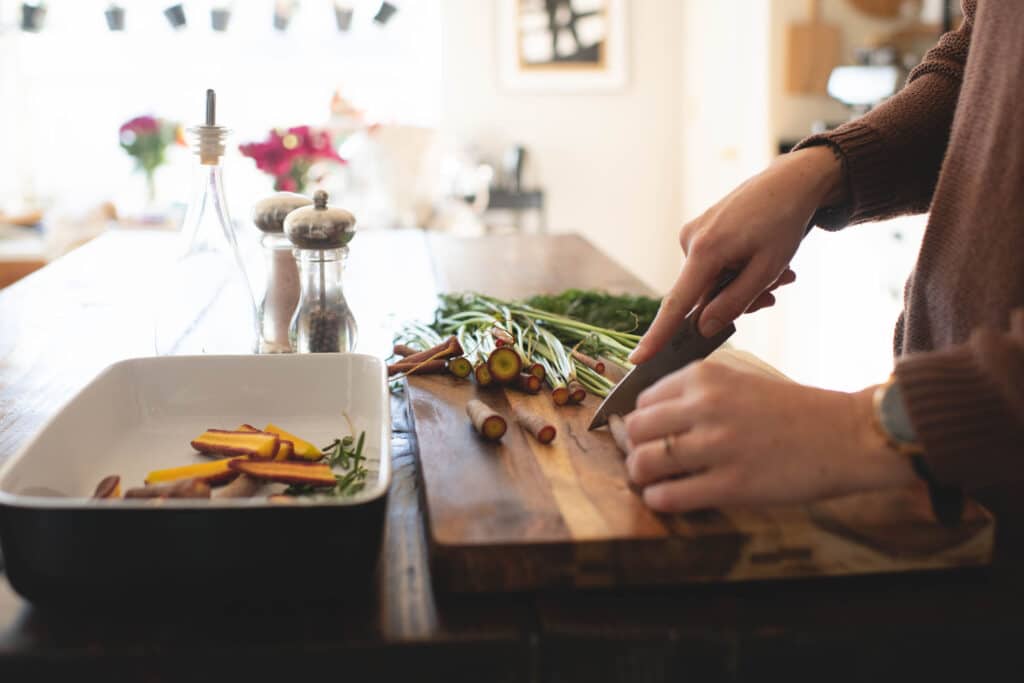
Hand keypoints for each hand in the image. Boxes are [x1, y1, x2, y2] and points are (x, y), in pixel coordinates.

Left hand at [623, 361, 915, 512]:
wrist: (848, 435)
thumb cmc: (794, 410)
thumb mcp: (741, 380)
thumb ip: (698, 392)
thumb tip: (648, 416)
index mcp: (704, 376)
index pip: (643, 399)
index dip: (642, 422)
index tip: (650, 436)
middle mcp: (705, 405)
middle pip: (636, 430)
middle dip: (636, 448)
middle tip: (649, 460)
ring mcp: (717, 445)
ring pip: (644, 463)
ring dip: (643, 477)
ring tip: (656, 481)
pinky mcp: (731, 484)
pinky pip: (669, 496)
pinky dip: (660, 500)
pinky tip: (670, 498)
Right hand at [630, 146, 845, 363]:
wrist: (791, 180)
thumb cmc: (784, 222)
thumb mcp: (767, 270)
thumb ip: (733, 303)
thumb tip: (702, 328)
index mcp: (705, 251)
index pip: (676, 304)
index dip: (658, 335)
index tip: (638, 358)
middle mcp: (690, 241)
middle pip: (702, 295)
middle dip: (737, 300)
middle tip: (775, 291)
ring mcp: (693, 235)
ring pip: (711, 282)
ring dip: (743, 284)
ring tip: (780, 273)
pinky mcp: (700, 231)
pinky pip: (713, 266)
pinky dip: (738, 270)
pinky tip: (763, 259)